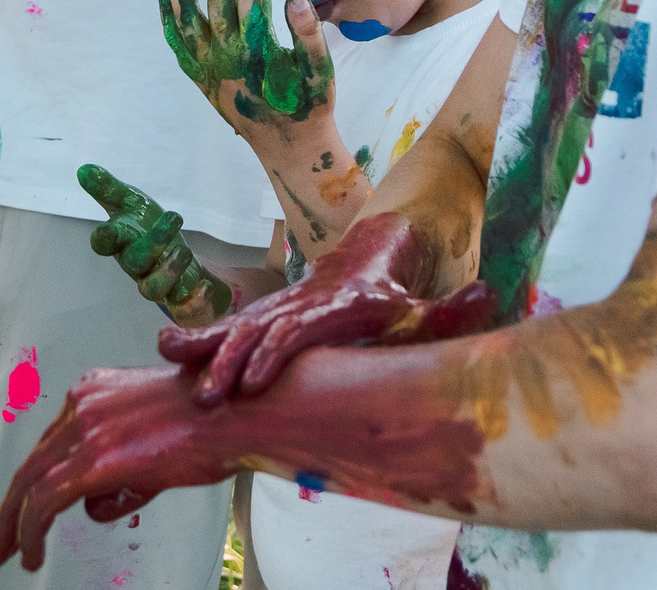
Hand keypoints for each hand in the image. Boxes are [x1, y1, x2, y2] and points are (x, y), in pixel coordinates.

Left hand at [0, 365, 243, 572]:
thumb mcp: (154, 449)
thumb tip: (92, 507)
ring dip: (13, 527)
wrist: (238, 413)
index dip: (31, 483)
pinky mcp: (94, 459)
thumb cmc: (211, 428)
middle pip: (32, 463)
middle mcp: (80, 403)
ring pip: (30, 484)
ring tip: (5, 558)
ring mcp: (86, 428)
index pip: (50, 445)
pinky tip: (31, 555)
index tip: (21, 514)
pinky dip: (30, 531)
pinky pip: (45, 501)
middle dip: (10, 509)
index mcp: (92, 391)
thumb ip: (119, 476)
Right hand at [78, 164, 233, 326]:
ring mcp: (158, 285)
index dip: (104, 238)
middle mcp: (136, 266)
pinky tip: (206, 285)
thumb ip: (109, 189)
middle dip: (152, 242)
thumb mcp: (132, 204)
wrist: (181, 263)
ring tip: (185, 250)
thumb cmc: (148, 230)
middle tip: (174, 215)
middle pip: (134, 262)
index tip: (108, 229)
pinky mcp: (181, 300)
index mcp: (122, 242)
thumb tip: (84, 169)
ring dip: (169, 271)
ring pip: (153, 289)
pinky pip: (183, 308)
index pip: (104, 243)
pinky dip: (194, 299)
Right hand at [156, 213, 497, 404]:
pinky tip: (165, 351)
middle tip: (205, 395)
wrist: (364, 261)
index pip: (296, 332)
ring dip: (204, 349)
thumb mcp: (424, 306)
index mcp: (330, 309)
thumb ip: (452, 310)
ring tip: (170, 363)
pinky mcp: (261, 321)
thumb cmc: (394, 298)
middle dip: (227, 361)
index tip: (252, 383)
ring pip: (233, 328)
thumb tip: (490, 295)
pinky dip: (196, 339)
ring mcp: (274, 311)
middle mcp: (295, 307)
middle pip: (256, 332)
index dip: (274, 355)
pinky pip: (225, 330)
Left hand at [159, 0, 333, 131]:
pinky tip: (165, 1)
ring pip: (187, 19)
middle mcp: (227, 55)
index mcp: (258, 49)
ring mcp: (210, 67)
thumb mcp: (320, 71)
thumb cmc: (309, 106)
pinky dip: (170, 22)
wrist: (288, 148)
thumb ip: (309, 34)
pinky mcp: (201, 79)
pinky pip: (178, 46)